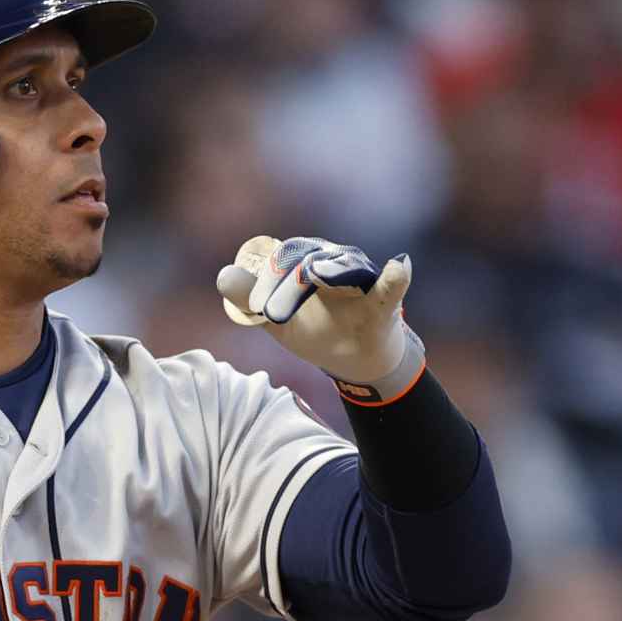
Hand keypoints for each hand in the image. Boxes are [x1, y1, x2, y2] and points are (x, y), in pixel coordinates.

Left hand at [216, 234, 425, 401]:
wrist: (355, 361)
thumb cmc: (316, 331)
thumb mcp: (276, 321)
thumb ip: (248, 301)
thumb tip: (222, 276)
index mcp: (307, 262)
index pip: (282, 259)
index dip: (267, 280)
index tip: (258, 309)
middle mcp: (335, 261)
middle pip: (308, 259)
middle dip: (289, 283)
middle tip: (275, 312)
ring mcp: (362, 278)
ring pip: (344, 266)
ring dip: (329, 272)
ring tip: (317, 274)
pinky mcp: (385, 300)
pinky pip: (391, 285)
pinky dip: (396, 277)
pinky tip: (399, 268)